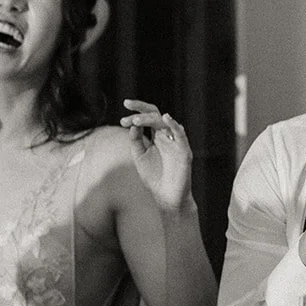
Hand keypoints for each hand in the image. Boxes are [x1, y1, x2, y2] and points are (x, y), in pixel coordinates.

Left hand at [122, 99, 193, 214]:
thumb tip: (132, 125)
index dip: (135, 114)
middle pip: (155, 115)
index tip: (121, 120)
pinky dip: (174, 125)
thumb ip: (136, 141)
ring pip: (165, 123)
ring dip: (150, 118)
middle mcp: (166, 136)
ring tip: (137, 120)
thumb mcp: (140, 156)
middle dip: (141, 109)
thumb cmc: (154, 177)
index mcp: (156, 136)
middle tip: (127, 109)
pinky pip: (180, 135)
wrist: (166, 197)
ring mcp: (175, 143)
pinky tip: (166, 118)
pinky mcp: (184, 151)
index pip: (147, 118)